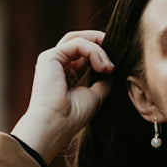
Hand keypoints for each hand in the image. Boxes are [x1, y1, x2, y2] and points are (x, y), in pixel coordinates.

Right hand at [11, 30, 113, 161]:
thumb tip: (112, 67)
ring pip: (79, 40)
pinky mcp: (50, 57)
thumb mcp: (95, 95)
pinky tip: (102, 67)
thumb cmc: (72, 117)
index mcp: (66, 75)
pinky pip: (77, 44)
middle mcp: (57, 65)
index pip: (85, 54)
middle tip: (117, 49)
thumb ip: (103, 80)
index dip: (102, 54)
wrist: (55, 125)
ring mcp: (52, 60)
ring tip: (109, 67)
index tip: (116, 66)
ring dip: (99, 49)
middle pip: (80, 41)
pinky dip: (94, 52)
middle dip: (100, 42)